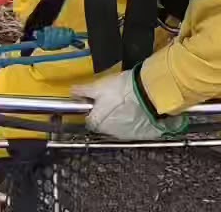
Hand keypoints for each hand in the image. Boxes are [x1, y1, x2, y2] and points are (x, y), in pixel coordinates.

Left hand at [72, 68, 188, 140]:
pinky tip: (138, 111)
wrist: (148, 93)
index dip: (93, 110)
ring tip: (129, 105)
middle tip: (115, 101)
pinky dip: (133, 122)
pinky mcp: (139, 135)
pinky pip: (133, 129)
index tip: (98, 101)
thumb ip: (83, 91)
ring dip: (120, 120)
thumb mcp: (98, 86)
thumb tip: (72, 91)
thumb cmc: (120, 89)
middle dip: (107, 115)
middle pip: (103, 125)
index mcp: (95, 123)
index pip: (88, 120)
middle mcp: (108, 133)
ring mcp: (124, 135)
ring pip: (118, 128)